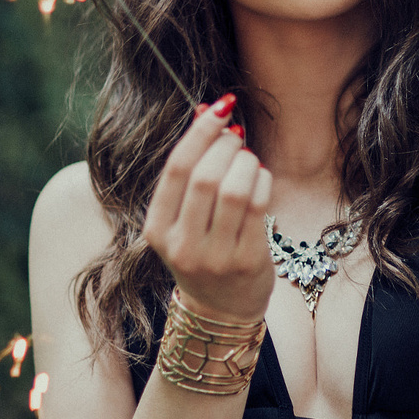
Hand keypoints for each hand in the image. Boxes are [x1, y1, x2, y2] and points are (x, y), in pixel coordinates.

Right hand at [141, 93, 274, 323]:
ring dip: (246, 162)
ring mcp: (214, 256)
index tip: (219, 109)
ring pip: (234, 190)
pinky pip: (258, 206)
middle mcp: (181, 245)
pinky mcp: (246, 261)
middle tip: (235, 137)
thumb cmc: (201, 251)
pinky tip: (260, 177)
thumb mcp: (182, 218)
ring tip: (247, 159)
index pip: (176, 169)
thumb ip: (190, 169)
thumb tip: (207, 111)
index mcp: (157, 230)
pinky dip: (262, 181)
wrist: (220, 309)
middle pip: (204, 177)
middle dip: (225, 146)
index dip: (200, 132)